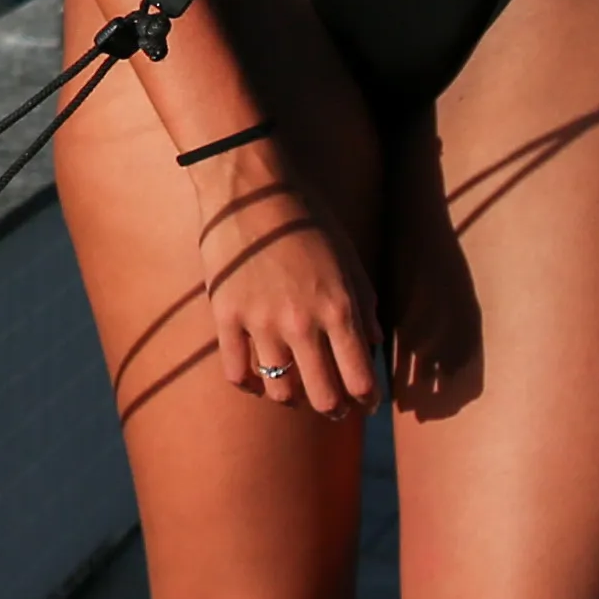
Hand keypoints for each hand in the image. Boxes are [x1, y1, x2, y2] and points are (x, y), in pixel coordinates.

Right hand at [198, 173, 383, 415]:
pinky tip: (256, 379)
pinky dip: (248, 383)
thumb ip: (364, 303)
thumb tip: (372, 343)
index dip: (367, 399)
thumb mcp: (349, 257)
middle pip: (323, 397)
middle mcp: (301, 323)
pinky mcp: (225, 317)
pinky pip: (236, 372)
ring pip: (279, 391)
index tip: (367, 403)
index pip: (360, 377)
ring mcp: (260, 323)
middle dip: (334, 410)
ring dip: (292, 398)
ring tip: (294, 391)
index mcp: (338, 308)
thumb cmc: (307, 218)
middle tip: (334, 408)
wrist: (250, 189)